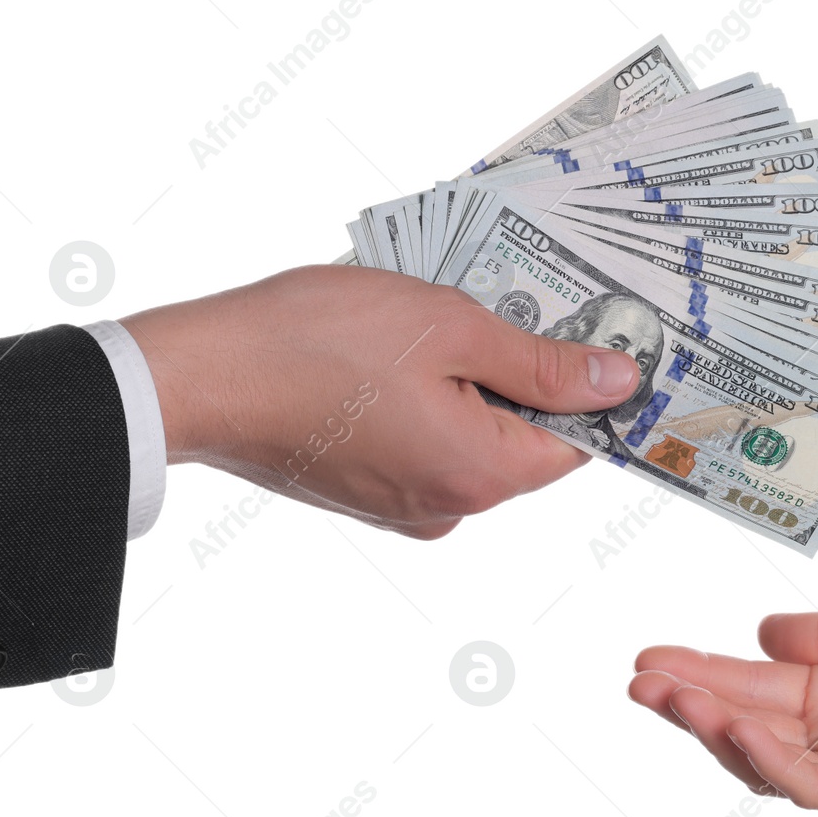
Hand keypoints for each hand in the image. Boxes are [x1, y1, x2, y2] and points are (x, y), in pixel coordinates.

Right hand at [122, 265, 639, 538]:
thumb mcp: (451, 327)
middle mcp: (449, 510)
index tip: (596, 336)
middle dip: (522, 375)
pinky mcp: (367, 494)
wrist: (200, 374)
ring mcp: (403, 508)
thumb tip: (618, 382)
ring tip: (430, 324)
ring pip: (472, 439)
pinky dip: (426, 401)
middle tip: (500, 306)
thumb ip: (542, 363)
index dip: (592, 389)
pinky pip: (425, 446)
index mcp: (479, 477)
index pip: (577, 444)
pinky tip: (395, 353)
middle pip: (524, 442)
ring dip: (469, 383)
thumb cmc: (317, 341)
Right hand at [630, 598, 817, 816]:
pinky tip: (737, 727)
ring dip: (715, 731)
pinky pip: (815, 786)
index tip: (650, 655)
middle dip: (689, 703)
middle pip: (745, 725)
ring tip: (673, 698)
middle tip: (639, 680)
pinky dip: (771, 760)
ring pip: (767, 761)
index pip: (752, 683)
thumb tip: (762, 633)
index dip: (701, 670)